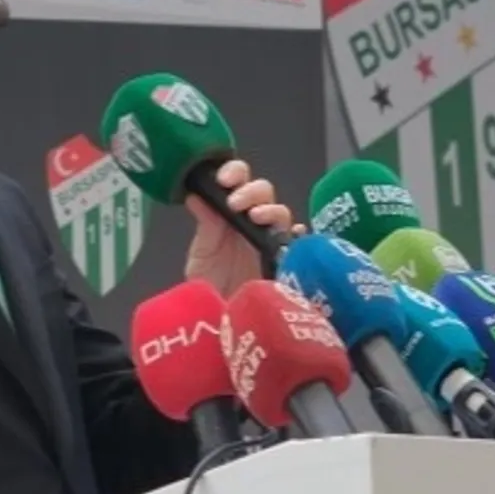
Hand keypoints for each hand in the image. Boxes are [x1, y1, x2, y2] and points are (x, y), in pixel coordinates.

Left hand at [184, 160, 305, 297]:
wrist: (222, 321)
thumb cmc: (211, 285)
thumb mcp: (202, 255)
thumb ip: (205, 226)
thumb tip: (194, 195)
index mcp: (231, 212)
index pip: (239, 180)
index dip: (234, 172)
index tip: (223, 180)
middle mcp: (254, 221)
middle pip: (264, 191)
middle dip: (251, 191)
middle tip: (236, 203)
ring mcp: (272, 239)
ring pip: (281, 212)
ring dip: (270, 209)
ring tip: (255, 217)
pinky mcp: (287, 260)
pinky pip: (300, 242)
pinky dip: (298, 235)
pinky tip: (293, 235)